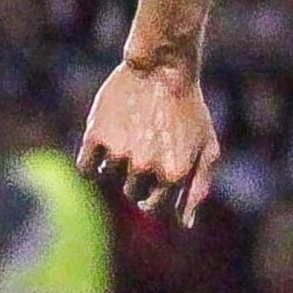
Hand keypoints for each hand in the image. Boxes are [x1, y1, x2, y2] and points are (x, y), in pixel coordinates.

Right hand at [78, 60, 218, 223]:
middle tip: (145, 145)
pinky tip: (104, 142)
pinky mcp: (96, 136)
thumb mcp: (206, 148)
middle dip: (137, 176)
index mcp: (174, 175)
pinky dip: (92, 162)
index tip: (155, 169)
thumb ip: (198, 189)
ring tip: (130, 134)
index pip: (152, 207)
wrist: (162, 67)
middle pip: (130, 193)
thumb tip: (184, 225)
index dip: (153, 191)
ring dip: (116, 164)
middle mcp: (146, 168)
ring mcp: (120, 153)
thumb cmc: (189, 109)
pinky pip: (86, 168)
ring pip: (110, 178)